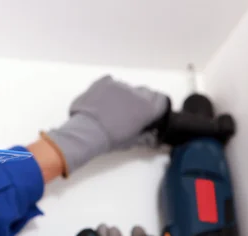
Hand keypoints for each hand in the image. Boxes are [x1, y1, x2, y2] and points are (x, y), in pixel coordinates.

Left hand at [42, 75, 169, 176]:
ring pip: (127, 87)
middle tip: (128, 111)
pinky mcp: (105, 81)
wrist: (86, 131)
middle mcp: (138, 94)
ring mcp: (121, 85)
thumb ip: (143, 136)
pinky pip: (110, 81)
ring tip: (110, 107)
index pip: (161, 100)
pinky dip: (108, 88)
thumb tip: (150, 135)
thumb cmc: (110, 140)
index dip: (155, 106)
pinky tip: (101, 99)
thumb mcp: (130, 142)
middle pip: (145, 92)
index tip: (148, 112)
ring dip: (122, 95)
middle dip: (139, 99)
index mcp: (148, 109)